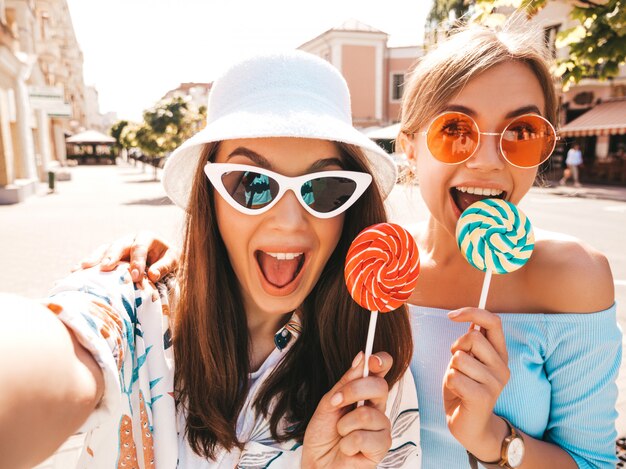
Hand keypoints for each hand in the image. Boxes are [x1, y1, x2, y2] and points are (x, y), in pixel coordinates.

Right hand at [72, 231, 178, 282]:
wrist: (163, 258)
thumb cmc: (168, 259)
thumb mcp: (173, 260)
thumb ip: (164, 266)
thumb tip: (152, 275)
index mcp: (147, 237)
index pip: (140, 247)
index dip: (137, 261)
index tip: (136, 276)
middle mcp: (130, 239)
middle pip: (118, 245)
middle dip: (112, 256)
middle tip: (105, 268)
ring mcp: (118, 246)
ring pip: (104, 250)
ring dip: (94, 259)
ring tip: (82, 268)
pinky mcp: (109, 255)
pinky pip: (97, 258)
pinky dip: (88, 264)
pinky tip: (75, 272)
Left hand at [301, 352, 392, 468]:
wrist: (318, 464)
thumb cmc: (323, 435)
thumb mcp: (328, 403)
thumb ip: (344, 383)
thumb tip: (361, 357)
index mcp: (365, 393)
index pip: (381, 371)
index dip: (381, 361)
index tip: (371, 359)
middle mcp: (377, 407)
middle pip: (379, 387)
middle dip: (352, 391)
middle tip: (335, 402)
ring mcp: (382, 427)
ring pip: (367, 414)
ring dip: (344, 425)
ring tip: (341, 434)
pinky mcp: (382, 447)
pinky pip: (363, 437)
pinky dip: (347, 443)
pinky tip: (347, 449)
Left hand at [443, 308, 509, 461]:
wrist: (470, 426)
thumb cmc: (464, 389)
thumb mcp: (468, 360)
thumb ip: (472, 342)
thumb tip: (468, 320)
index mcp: (500, 354)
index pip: (493, 322)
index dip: (472, 312)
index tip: (451, 316)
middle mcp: (502, 366)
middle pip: (472, 338)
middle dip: (456, 348)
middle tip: (458, 366)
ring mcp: (495, 383)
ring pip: (459, 359)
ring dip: (451, 369)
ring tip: (460, 383)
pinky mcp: (483, 397)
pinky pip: (453, 376)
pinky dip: (449, 382)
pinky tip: (458, 394)